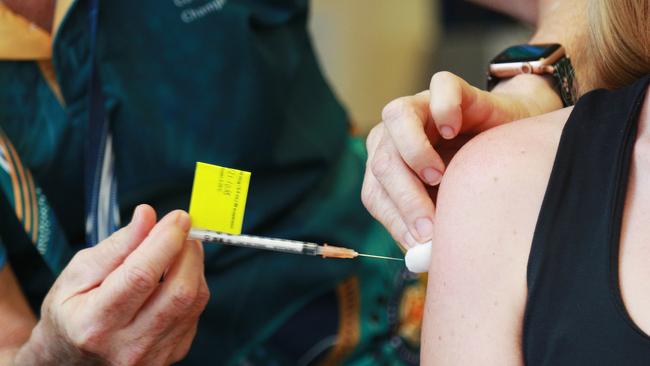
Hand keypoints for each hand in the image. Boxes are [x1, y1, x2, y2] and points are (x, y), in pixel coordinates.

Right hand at [14, 205, 209, 365]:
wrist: (71, 358)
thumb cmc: (72, 312)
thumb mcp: (79, 274)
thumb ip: (117, 245)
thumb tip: (147, 215)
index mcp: (95, 324)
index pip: (141, 276)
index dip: (165, 241)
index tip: (178, 217)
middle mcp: (127, 346)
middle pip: (179, 292)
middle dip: (188, 251)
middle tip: (182, 229)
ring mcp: (153, 355)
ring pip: (194, 301)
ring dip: (194, 266)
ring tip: (179, 249)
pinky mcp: (173, 354)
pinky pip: (195, 313)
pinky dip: (192, 286)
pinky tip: (175, 277)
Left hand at [362, 72, 562, 248]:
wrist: (512, 138)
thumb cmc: (475, 178)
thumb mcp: (449, 207)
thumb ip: (432, 228)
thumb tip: (421, 257)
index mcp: (387, 167)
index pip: (374, 195)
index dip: (395, 220)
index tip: (420, 244)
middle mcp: (394, 136)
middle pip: (382, 162)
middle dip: (405, 198)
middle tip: (430, 226)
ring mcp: (420, 107)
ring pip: (397, 117)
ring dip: (413, 151)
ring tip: (437, 176)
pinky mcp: (449, 88)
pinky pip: (440, 88)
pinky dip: (443, 108)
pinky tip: (454, 130)